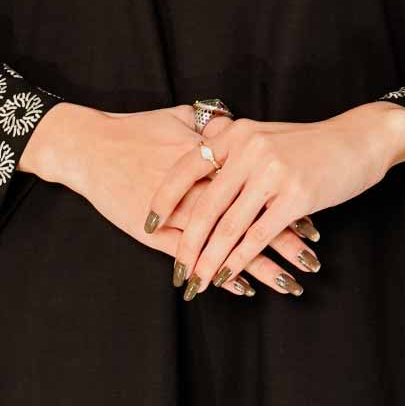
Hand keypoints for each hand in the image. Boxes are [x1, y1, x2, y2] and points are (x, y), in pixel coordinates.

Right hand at [18, 99, 313, 284]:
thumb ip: (212, 123)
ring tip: (290, 282)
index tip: (316, 219)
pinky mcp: (155, 231)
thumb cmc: (133, 129)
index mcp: (213, 158)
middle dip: (285, 242)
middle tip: (314, 259)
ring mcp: (179, 212)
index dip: (289, 203)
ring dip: (260, 265)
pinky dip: (219, 271)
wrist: (88, 145)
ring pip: (228, 242)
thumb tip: (237, 122)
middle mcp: (201, 186)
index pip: (261, 186)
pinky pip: (195, 257)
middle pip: (253, 217)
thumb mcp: (179, 117)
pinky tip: (243, 288)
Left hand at [157, 101, 404, 295]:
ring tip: (196, 282)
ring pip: (229, 226)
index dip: (163, 199)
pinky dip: (239, 261)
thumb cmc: (310, 143)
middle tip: (175, 270)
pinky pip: (257, 236)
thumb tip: (198, 176)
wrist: (359, 139)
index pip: (186, 168)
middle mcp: (248, 149)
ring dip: (210, 260)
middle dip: (187, 244)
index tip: (146, 224)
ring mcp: (271, 172)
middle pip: (205, 205)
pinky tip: (227, 277)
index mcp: (235, 133)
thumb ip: (232, 152)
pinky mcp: (295, 195)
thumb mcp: (265, 135)